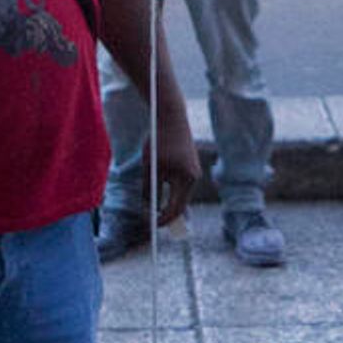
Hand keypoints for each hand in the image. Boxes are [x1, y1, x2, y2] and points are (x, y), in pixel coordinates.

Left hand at [149, 103, 201, 226]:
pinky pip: (180, 185)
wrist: (171, 116)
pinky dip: (170, 192)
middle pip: (180, 203)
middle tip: (152, 221)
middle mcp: (194, 177)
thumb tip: (147, 206)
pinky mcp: (190, 165)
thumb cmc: (160, 141)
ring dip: (168, 202)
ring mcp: (194, 171)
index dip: (163, 219)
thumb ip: (149, 188)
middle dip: (166, 213)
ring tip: (154, 211)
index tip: (151, 225)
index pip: (176, 208)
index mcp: (187, 179)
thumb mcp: (150, 167)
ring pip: (180, 194)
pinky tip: (160, 195)